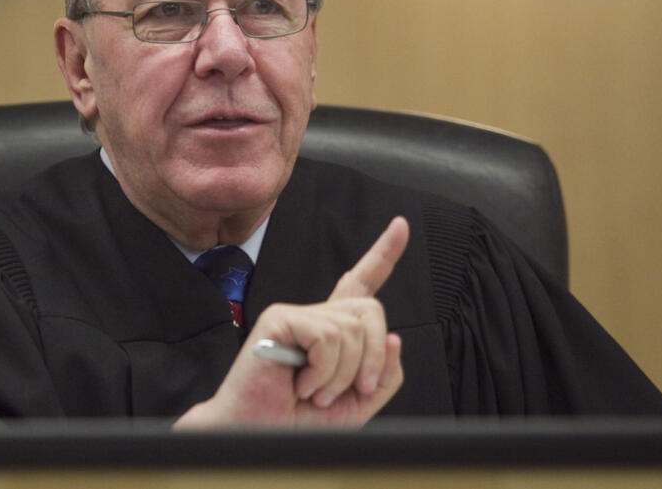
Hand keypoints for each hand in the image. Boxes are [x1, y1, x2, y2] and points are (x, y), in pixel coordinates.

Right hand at [174, 216, 408, 428]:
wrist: (260, 436)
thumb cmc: (299, 421)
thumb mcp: (358, 403)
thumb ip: (384, 374)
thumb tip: (393, 338)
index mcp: (334, 330)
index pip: (362, 284)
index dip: (384, 254)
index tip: (401, 225)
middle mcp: (316, 315)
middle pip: (371, 311)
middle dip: (374, 357)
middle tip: (355, 390)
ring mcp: (296, 313)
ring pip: (351, 330)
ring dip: (343, 374)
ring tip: (315, 391)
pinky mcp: (280, 319)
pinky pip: (326, 337)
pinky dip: (323, 370)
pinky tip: (301, 383)